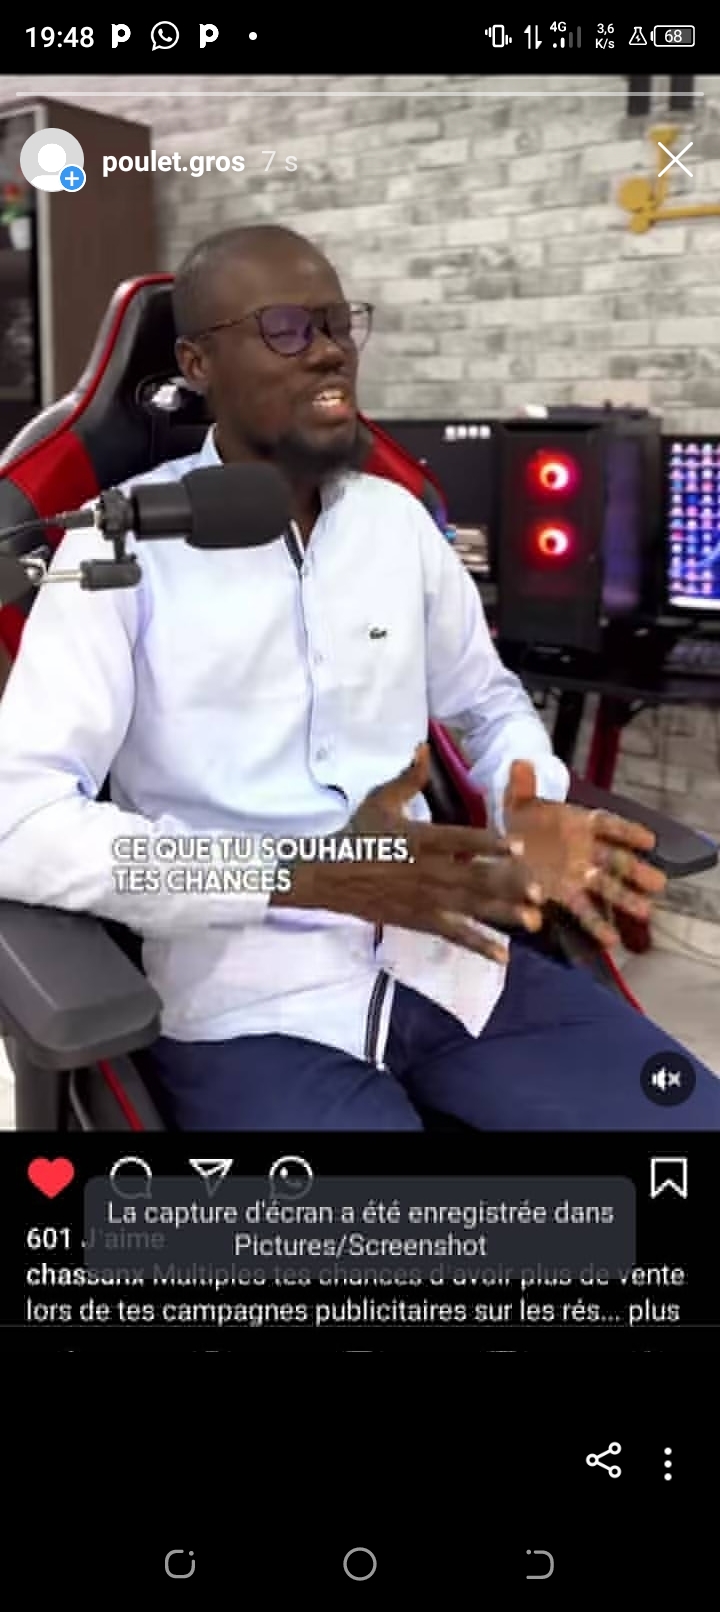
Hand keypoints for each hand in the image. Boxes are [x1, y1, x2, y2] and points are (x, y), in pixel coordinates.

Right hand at [272, 744, 543, 961]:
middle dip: (509, 887)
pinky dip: (478, 945)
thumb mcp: (380, 801)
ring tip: (532, 922)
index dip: (490, 844)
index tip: (520, 848)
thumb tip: (423, 747)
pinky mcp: (420, 920)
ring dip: (503, 915)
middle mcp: (428, 871)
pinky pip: (453, 934)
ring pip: (470, 909)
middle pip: (475, 879)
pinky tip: (502, 955)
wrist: (329, 875)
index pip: (461, 841)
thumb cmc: (357, 835)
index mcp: (421, 839)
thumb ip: (408, 778)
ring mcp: (425, 899)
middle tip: (541, 893)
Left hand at [503, 760, 666, 946]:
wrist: (508, 844)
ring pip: (606, 888)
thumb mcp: (518, 803)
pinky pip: (584, 911)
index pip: (608, 825)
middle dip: (635, 872)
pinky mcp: (566, 896)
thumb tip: (519, 763)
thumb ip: (521, 788)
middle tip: (658, 883)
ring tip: (645, 913)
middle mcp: (586, 850)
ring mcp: (579, 875)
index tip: (650, 840)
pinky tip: (610, 941)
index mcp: (580, 823)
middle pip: (615, 861)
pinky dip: (596, 925)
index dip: (628, 832)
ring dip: (625, 900)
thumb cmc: (523, 820)